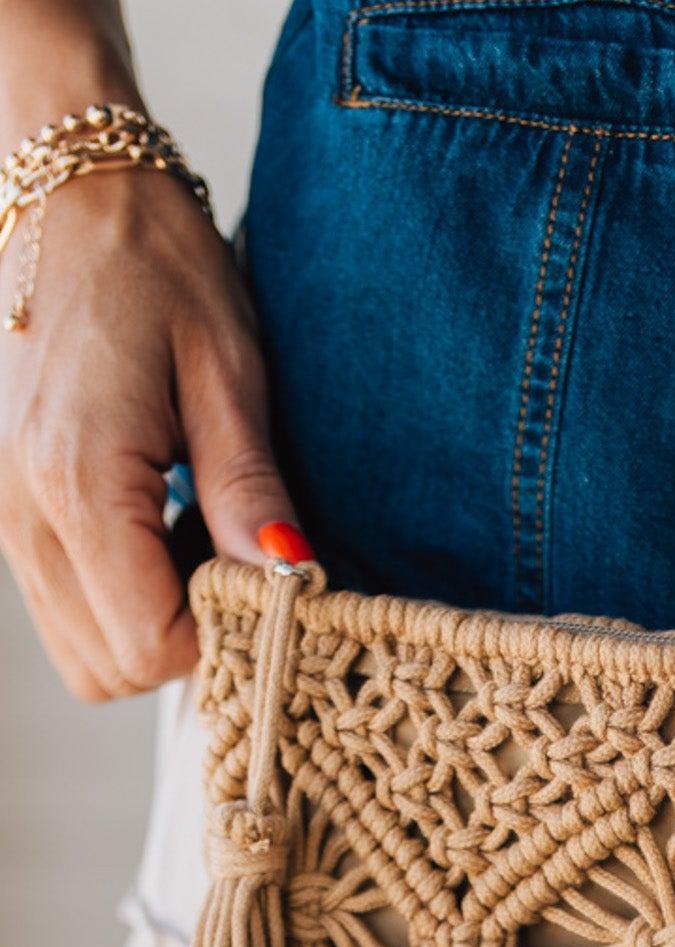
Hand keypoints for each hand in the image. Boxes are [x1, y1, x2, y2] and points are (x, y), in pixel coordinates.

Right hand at [0, 159, 297, 702]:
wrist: (67, 190)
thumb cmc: (154, 263)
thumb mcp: (226, 371)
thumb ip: (247, 489)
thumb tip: (288, 581)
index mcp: (77, 481)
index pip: (150, 645)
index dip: (220, 638)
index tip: (263, 584)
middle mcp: (21, 512)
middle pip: (110, 670)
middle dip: (184, 644)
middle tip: (232, 562)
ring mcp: (2, 514)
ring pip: (82, 652)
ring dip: (150, 626)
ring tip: (196, 539)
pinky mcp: (6, 507)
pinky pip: (63, 604)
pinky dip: (119, 596)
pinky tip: (161, 527)